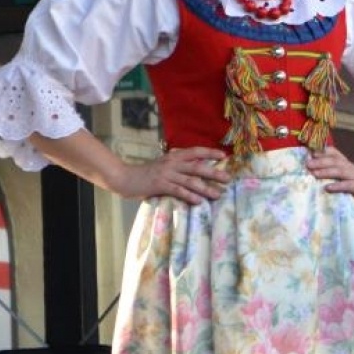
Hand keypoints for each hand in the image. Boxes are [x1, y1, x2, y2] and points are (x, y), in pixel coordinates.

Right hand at [113, 147, 230, 202]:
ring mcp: (166, 174)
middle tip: (228, 179)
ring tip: (218, 194)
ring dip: (206, 188)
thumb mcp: (164, 164)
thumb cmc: (146, 172)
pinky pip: (178, 191)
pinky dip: (189, 196)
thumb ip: (178, 164)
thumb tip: (197, 167)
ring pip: (190, 181)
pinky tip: (198, 201)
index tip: (224, 156)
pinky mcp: (160, 185)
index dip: (210, 153)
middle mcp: (172, 163)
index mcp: (174, 156)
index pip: (195, 151)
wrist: (124, 177)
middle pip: (197, 167)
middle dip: (214, 173)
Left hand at [306, 146, 353, 209]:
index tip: (309, 153)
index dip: (322, 151)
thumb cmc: (351, 185)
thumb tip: (308, 171)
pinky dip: (338, 186)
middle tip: (308, 164)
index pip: (333, 153)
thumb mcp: (340, 177)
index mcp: (343, 162)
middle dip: (321, 161)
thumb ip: (328, 172)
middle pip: (335, 160)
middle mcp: (349, 167)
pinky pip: (348, 185)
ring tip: (315, 174)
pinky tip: (328, 188)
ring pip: (340, 171)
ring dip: (327, 171)